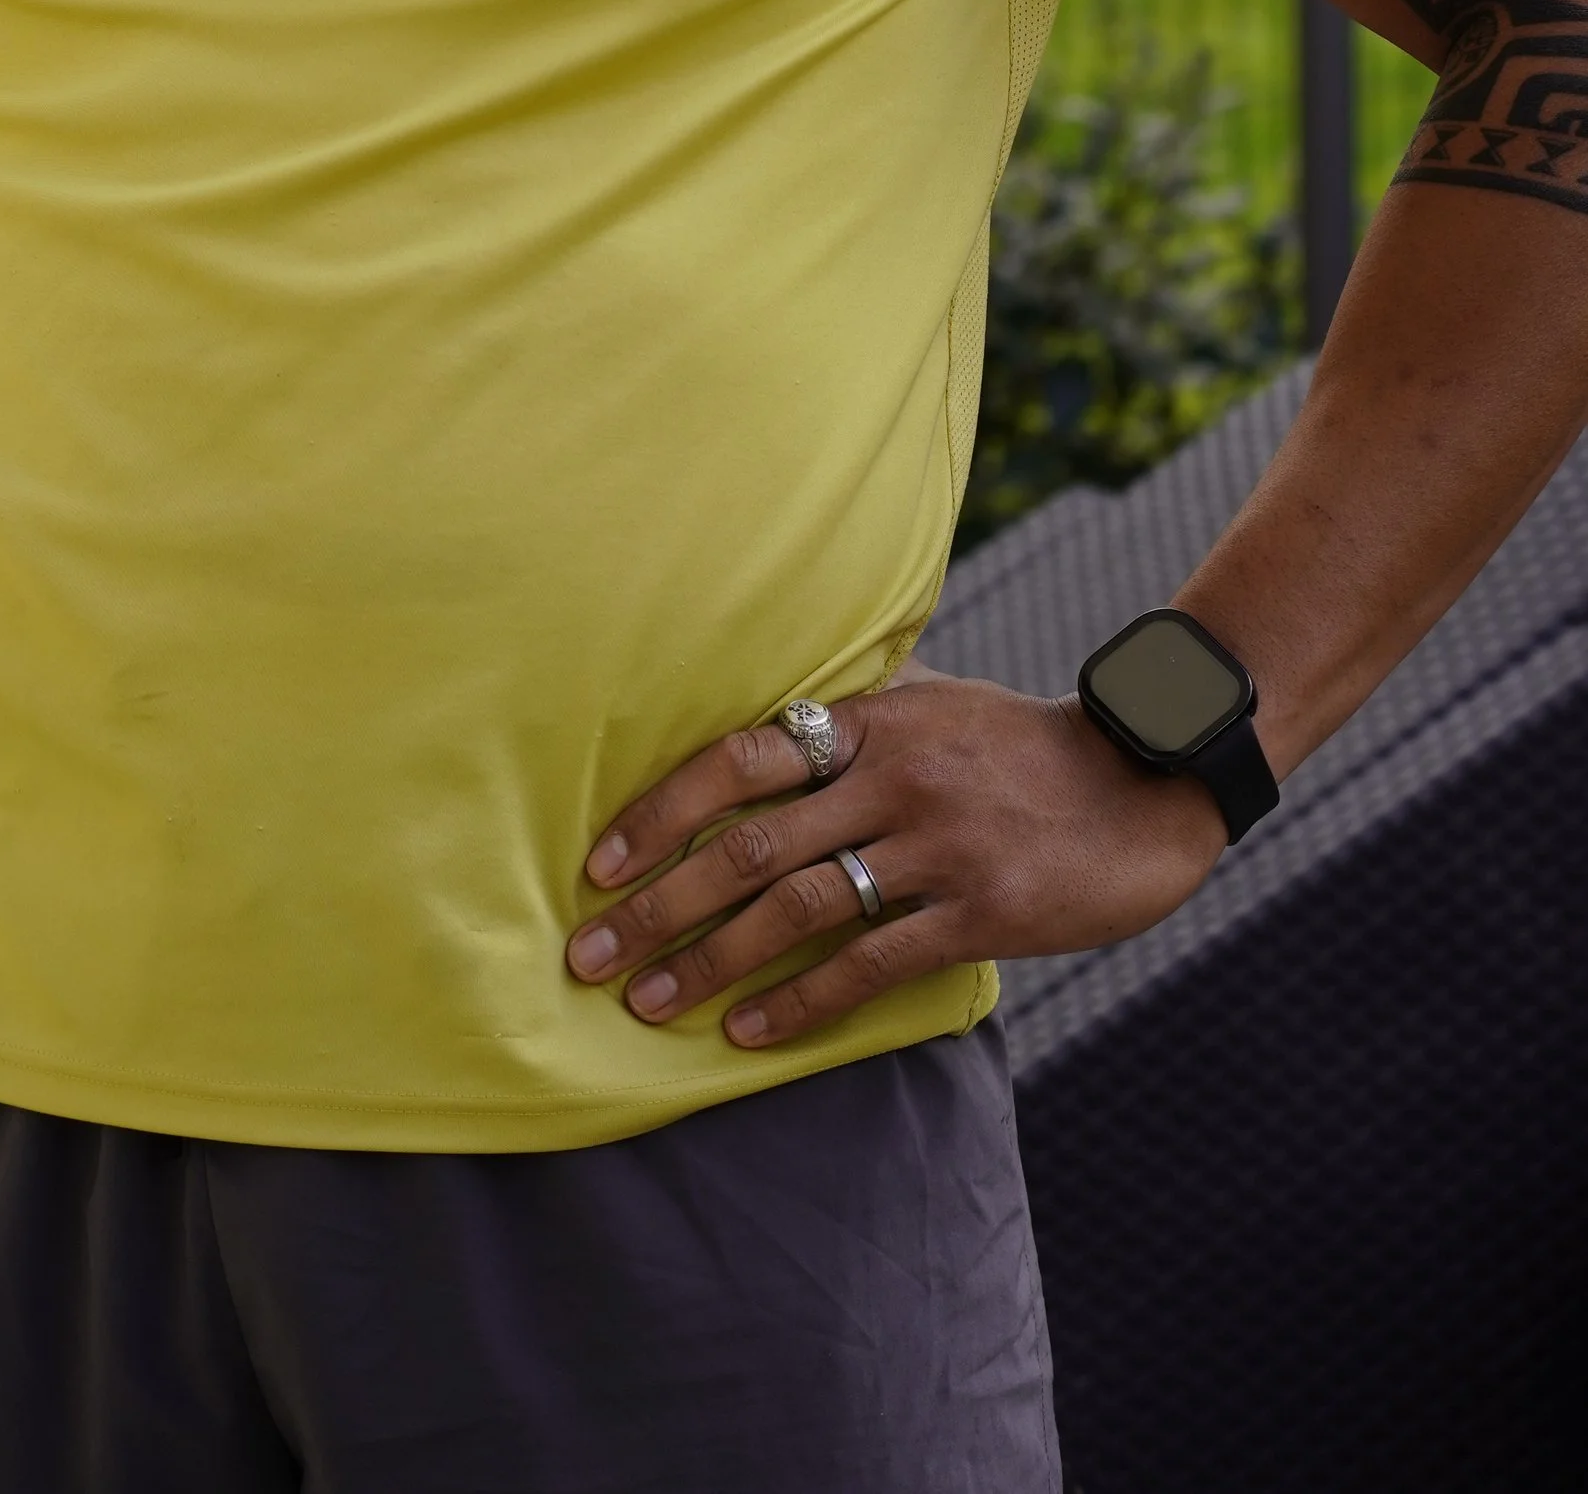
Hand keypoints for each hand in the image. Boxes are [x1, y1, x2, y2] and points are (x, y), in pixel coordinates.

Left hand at [565, 670, 1227, 1050]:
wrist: (1146, 779)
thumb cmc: (1022, 746)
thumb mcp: (934, 705)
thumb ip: (853, 721)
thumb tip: (761, 734)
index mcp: (870, 722)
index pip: (739, 760)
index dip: (662, 811)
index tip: (602, 863)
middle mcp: (893, 777)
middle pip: (749, 845)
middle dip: (660, 905)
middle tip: (592, 952)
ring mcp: (937, 845)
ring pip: (798, 909)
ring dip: (712, 961)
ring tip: (652, 1004)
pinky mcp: (980, 910)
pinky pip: (871, 964)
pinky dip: (801, 1001)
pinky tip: (749, 1032)